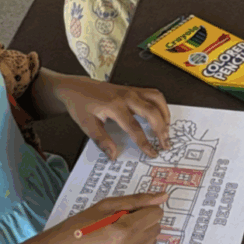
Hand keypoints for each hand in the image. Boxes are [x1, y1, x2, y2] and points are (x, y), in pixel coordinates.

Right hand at [41, 193, 167, 243]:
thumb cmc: (78, 227)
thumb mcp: (106, 206)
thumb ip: (137, 200)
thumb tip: (163, 196)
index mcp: (126, 230)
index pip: (156, 213)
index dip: (144, 208)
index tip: (128, 208)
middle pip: (156, 226)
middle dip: (143, 219)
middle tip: (120, 219)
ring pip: (151, 240)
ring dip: (141, 232)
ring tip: (116, 231)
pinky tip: (114, 242)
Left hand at [51, 76, 170, 159]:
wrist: (76, 87)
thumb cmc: (80, 105)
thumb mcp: (87, 124)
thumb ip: (101, 140)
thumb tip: (113, 155)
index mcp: (115, 106)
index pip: (134, 127)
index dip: (144, 142)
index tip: (152, 153)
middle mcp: (127, 96)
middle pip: (152, 112)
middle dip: (161, 130)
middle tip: (165, 145)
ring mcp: (131, 90)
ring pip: (157, 99)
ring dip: (165, 115)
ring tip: (167, 130)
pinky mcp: (133, 89)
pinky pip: (153, 94)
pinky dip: (161, 105)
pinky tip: (161, 116)